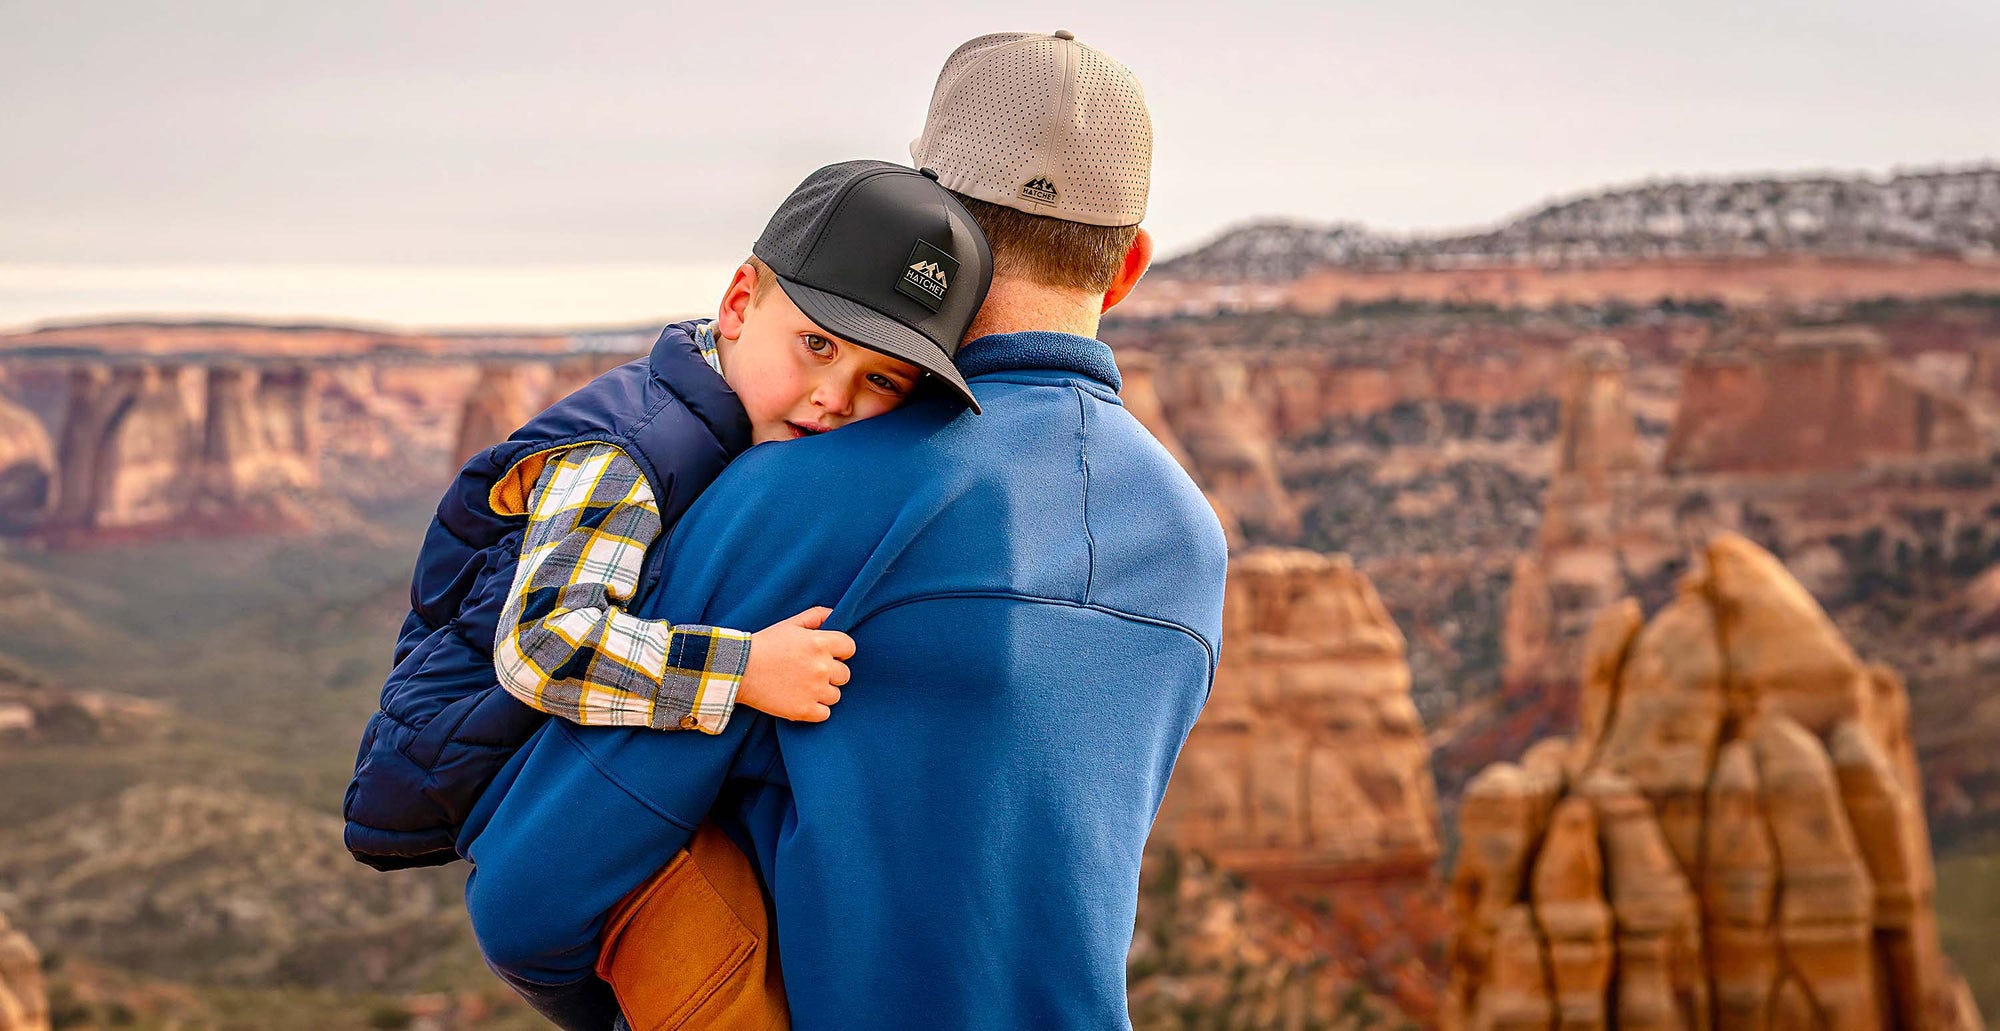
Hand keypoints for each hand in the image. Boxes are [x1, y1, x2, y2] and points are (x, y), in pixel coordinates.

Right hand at [739, 607, 853, 721]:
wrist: (738, 670)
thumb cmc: (764, 644)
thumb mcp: (790, 623)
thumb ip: (816, 616)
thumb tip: (835, 615)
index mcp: (820, 643)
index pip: (850, 648)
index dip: (840, 651)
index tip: (827, 654)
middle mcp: (821, 667)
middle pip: (844, 674)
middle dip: (831, 673)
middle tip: (810, 671)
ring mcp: (814, 690)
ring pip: (835, 695)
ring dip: (823, 692)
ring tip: (803, 686)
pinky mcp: (804, 710)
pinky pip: (825, 713)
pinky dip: (815, 709)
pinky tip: (801, 700)